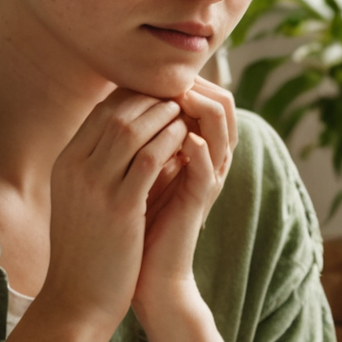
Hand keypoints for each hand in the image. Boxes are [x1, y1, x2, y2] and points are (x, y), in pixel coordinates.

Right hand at [40, 89, 190, 329]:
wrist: (78, 298)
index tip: (160, 97)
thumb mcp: (79, 200)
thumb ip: (94, 167)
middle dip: (150, 99)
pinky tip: (186, 140)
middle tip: (178, 96)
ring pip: (132, 128)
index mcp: (65, 164)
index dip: (134, 97)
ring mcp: (94, 186)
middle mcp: (75, 168)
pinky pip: (148, 158)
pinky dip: (169, 142)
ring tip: (185, 112)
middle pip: (115, 111)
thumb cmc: (85, 250)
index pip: (101, 111)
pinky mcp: (118, 207)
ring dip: (162, 115)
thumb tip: (121, 138)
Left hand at [135, 77, 237, 320]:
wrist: (142, 275)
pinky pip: (208, 168)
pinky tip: (185, 138)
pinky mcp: (199, 203)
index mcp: (192, 149)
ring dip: (202, 108)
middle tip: (169, 73)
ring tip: (179, 95)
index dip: (182, 77)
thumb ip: (136, 139)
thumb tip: (118, 98)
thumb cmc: (133, 222)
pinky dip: (200, 150)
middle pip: (222, 104)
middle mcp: (206, 160)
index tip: (149, 67)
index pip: (204, 96)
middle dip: (198, 84)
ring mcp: (206, 180)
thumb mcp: (132, 171)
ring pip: (223, 129)